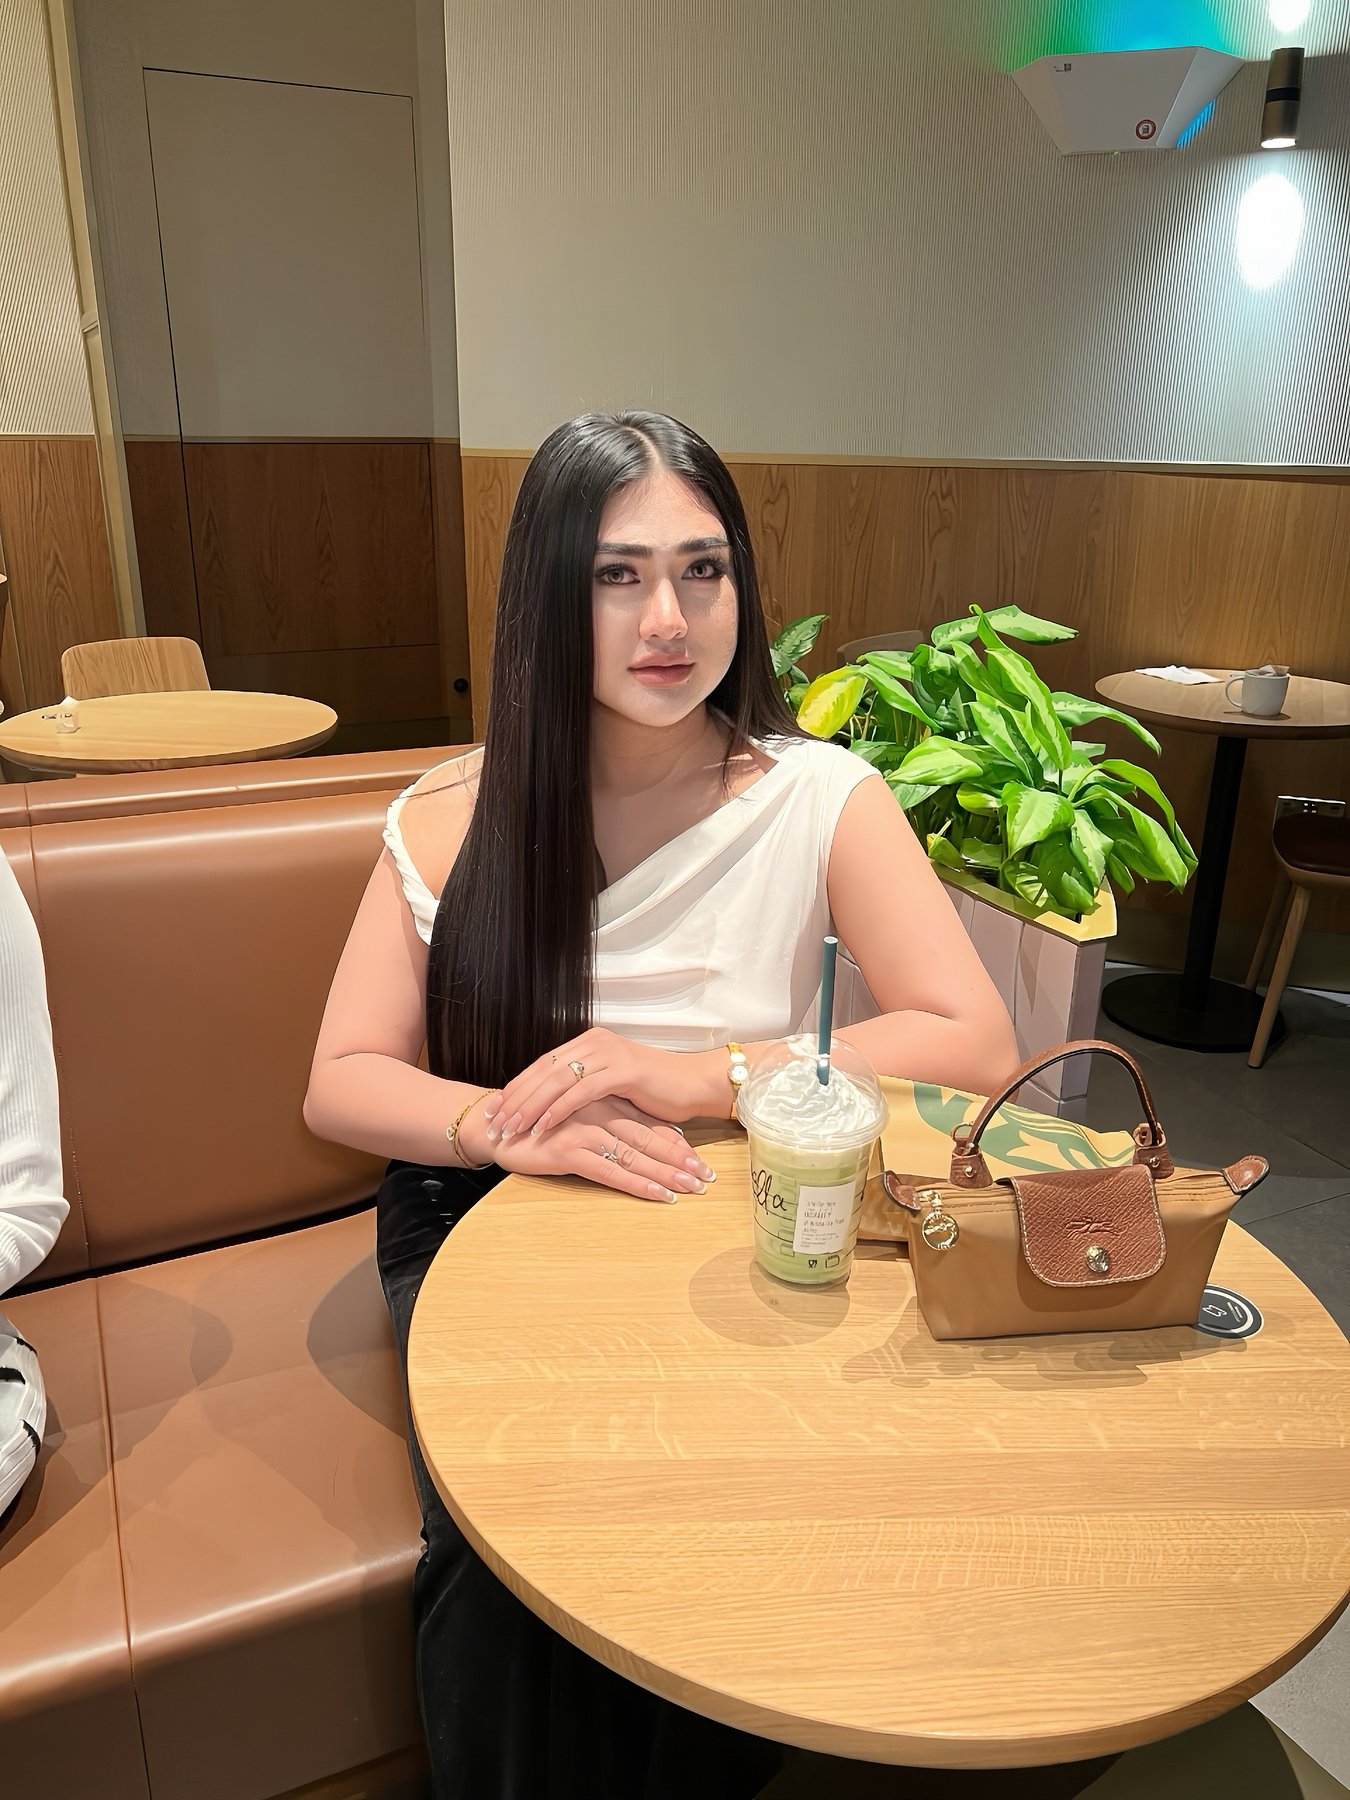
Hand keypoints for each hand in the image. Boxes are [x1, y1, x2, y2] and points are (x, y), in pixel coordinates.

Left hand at [483, 1029, 717, 1142]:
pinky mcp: (623, 1071)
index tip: (494, 1108)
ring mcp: (610, 1054)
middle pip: (544, 1071)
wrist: (695, 1084)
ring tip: (510, 1128)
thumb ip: (585, 1085)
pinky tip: (542, 1126)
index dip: (517, 1087)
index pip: (543, 1064)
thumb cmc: (656, 1090)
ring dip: (530, 1107)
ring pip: (557, 1081)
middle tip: (493, 1122)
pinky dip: (558, 1110)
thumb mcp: (613, 1084)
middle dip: (515, 1098)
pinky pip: (581, 1092)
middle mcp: (596, 1042)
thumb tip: (552, 1102)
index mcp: (590, 1042)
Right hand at [483, 1097, 715, 1203]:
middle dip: (681, 1159)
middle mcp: (599, 1112)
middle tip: (709, 1177)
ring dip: (668, 1172)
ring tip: (694, 1188)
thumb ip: (606, 1122)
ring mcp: (584, 1130)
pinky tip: (659, 1194)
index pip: (648, 1122)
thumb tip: (643, 1139)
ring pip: (636, 1154)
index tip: (702, 1160)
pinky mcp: (569, 1150)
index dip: (676, 1141)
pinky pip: (612, 1170)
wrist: (494, 1125)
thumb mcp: (576, 1117)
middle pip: (649, 1137)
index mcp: (603, 1101)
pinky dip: (639, 1183)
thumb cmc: (537, 1124)